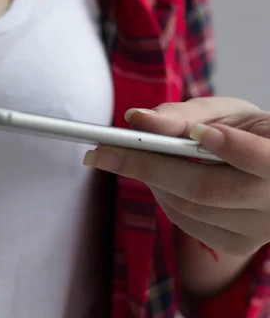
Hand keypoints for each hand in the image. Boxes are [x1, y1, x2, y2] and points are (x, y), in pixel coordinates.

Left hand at [83, 97, 269, 256]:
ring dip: (150, 179)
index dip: (234, 148)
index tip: (198, 132)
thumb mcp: (225, 111)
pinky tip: (154, 176)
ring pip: (189, 208)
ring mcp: (257, 231)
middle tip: (102, 151)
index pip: (264, 160)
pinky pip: (186, 220)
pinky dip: (161, 195)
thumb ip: (184, 114)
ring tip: (124, 156)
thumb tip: (136, 119)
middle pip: (207, 190)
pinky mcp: (235, 244)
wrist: (268, 164)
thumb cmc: (246, 130)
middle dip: (148, 167)